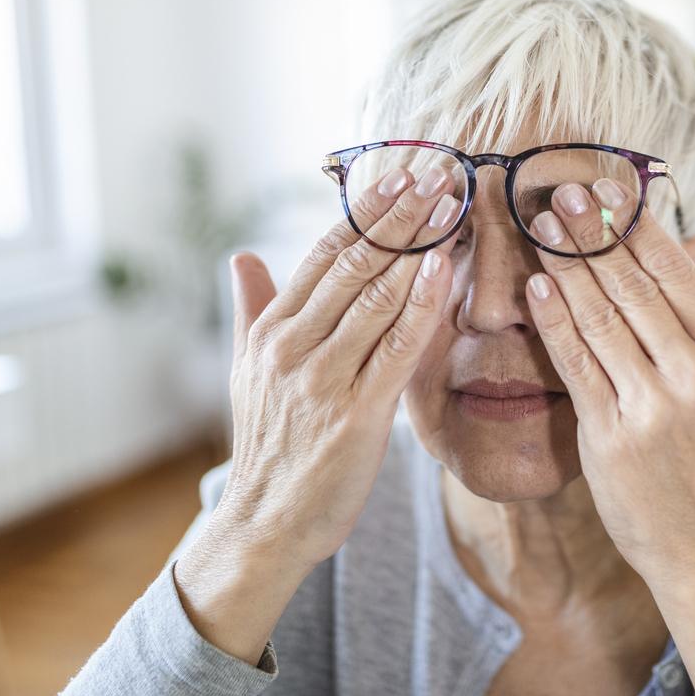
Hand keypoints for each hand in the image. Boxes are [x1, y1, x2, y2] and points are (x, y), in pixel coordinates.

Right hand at [174, 165, 458, 661]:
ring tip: (452, 204)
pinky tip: (447, 267)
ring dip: (419, 246)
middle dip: (400, 214)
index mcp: (271, 331)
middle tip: (438, 172)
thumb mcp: (246, 372)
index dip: (366, 212)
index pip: (324, 255)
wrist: (264, 524)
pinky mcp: (357, 415)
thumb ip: (249, 309)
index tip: (400, 176)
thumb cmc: (268, 445)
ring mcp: (324, 380)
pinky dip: (424, 305)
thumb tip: (242, 255)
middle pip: (355, 264)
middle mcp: (293, 347)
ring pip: (378, 297)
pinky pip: (397, 348)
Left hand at [523, 179, 694, 587]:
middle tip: (559, 191)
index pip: (677, 273)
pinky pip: (577, 364)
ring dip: (566, 265)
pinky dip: (555, 321)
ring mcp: (656, 406)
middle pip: (634, 287)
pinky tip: (537, 288)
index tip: (605, 187)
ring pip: (601, 317)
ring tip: (540, 226)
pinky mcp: (614, 435)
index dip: (636, 226)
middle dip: (593, 233)